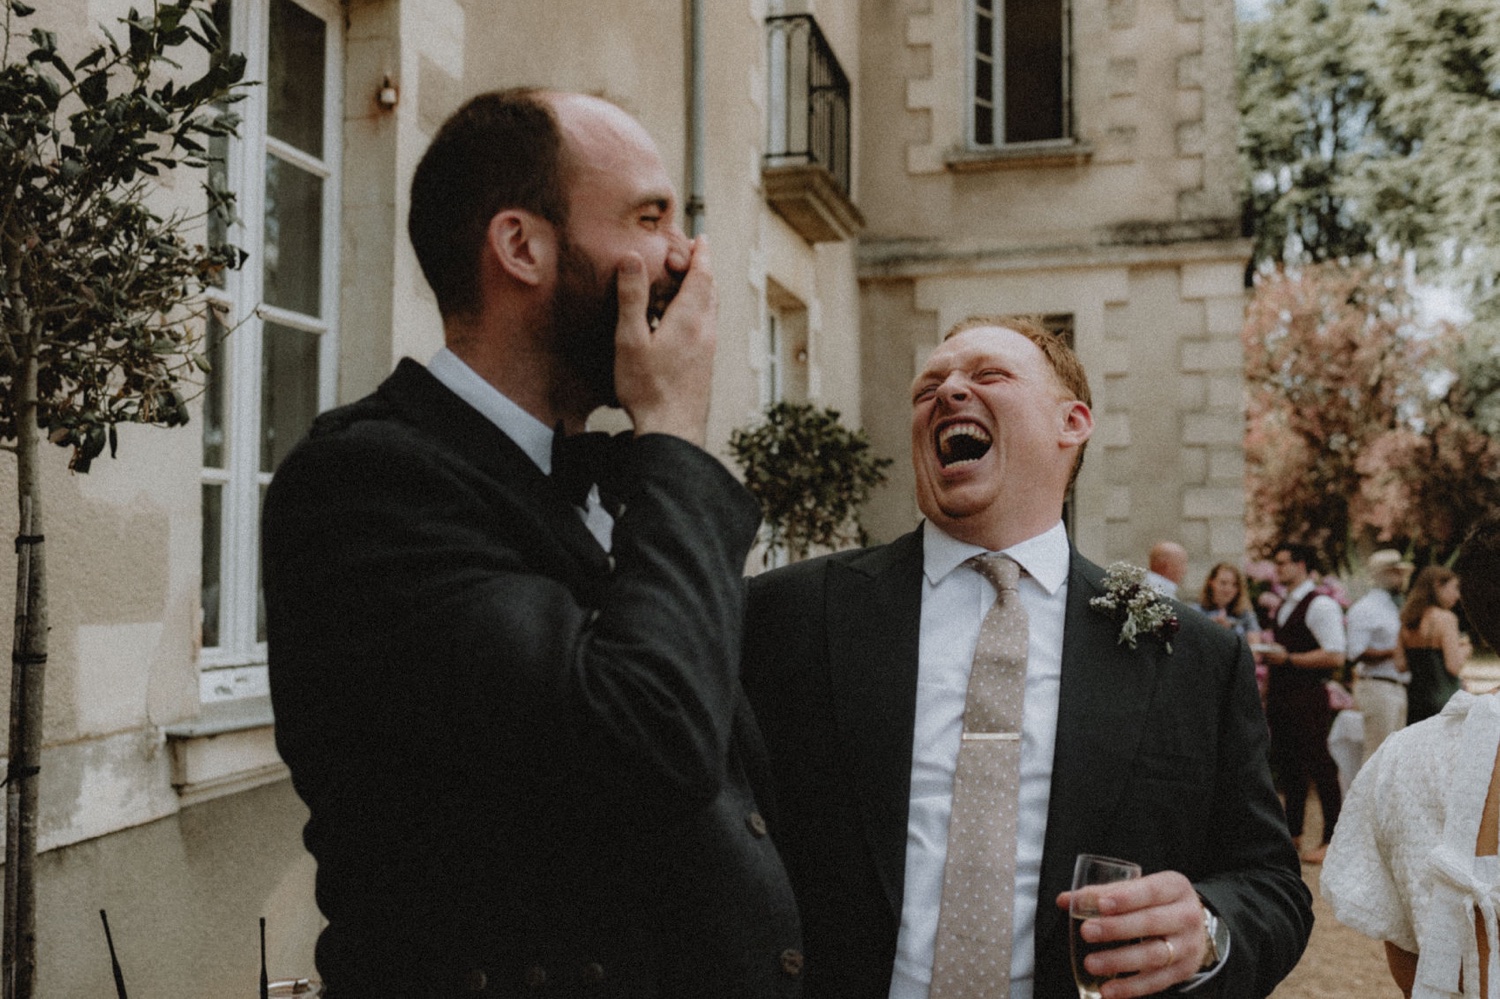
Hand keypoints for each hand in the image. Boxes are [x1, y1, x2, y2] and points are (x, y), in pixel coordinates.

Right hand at [613, 236, 716, 446]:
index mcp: (690, 319)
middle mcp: (706, 331)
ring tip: (688, 283)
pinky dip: (699, 312)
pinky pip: (706, 327)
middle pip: (710, 291)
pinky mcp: (705, 365)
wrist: (673, 431)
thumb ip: (632, 298)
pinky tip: (682, 322)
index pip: (701, 276)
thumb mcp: (630, 339)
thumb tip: (632, 258)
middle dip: (702, 269)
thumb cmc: (648, 389)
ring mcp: (708, 349)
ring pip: (710, 310)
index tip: (701, 239)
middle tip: (692, 255)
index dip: (701, 255)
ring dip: (702, 291)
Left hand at [1057, 871, 1208, 997]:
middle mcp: (1186, 916)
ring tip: (1091, 963)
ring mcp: (1188, 946)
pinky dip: (1130, 988)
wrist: (1197, 925)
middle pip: (1150, 923)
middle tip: (1087, 932)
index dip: (1126, 898)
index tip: (1101, 904)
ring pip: (1153, 956)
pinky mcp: (1184, 971)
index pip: (1150, 891)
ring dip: (1119, 961)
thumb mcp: (1140, 888)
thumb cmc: (1158, 902)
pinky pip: (1156, 982)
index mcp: (1174, 887)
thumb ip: (1103, 893)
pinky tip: (1108, 990)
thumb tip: (1065, 900)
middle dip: (1116, 928)